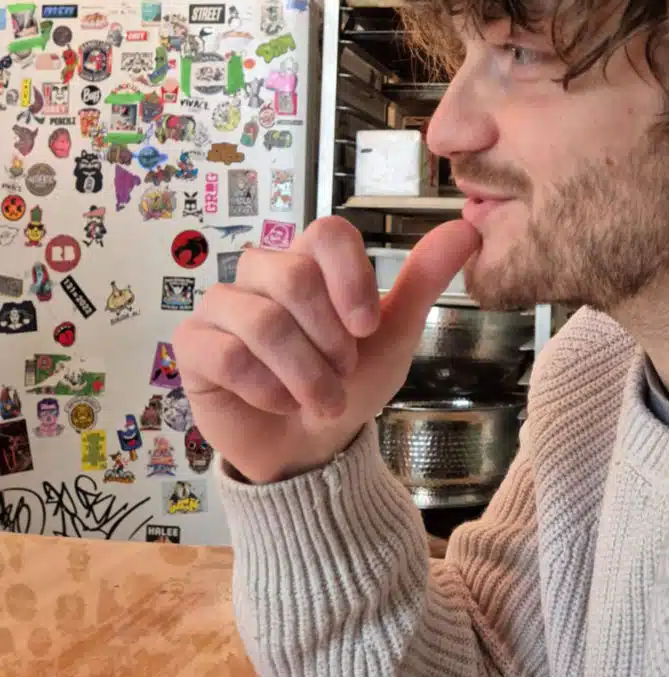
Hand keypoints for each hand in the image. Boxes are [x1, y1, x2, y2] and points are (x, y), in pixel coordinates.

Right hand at [172, 215, 479, 483]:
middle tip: (342, 373)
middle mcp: (263, 274)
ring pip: (262, 321)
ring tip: (319, 400)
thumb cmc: (349, 382)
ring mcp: (224, 307)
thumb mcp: (393, 335)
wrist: (314, 447)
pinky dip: (266, 390)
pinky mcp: (194, 346)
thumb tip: (466, 229)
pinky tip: (278, 403)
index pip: (327, 233)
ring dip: (304, 373)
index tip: (367, 328)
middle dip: (330, 342)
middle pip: (293, 277)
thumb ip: (423, 280)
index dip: (350, 279)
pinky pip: (228, 356)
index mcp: (312, 262)